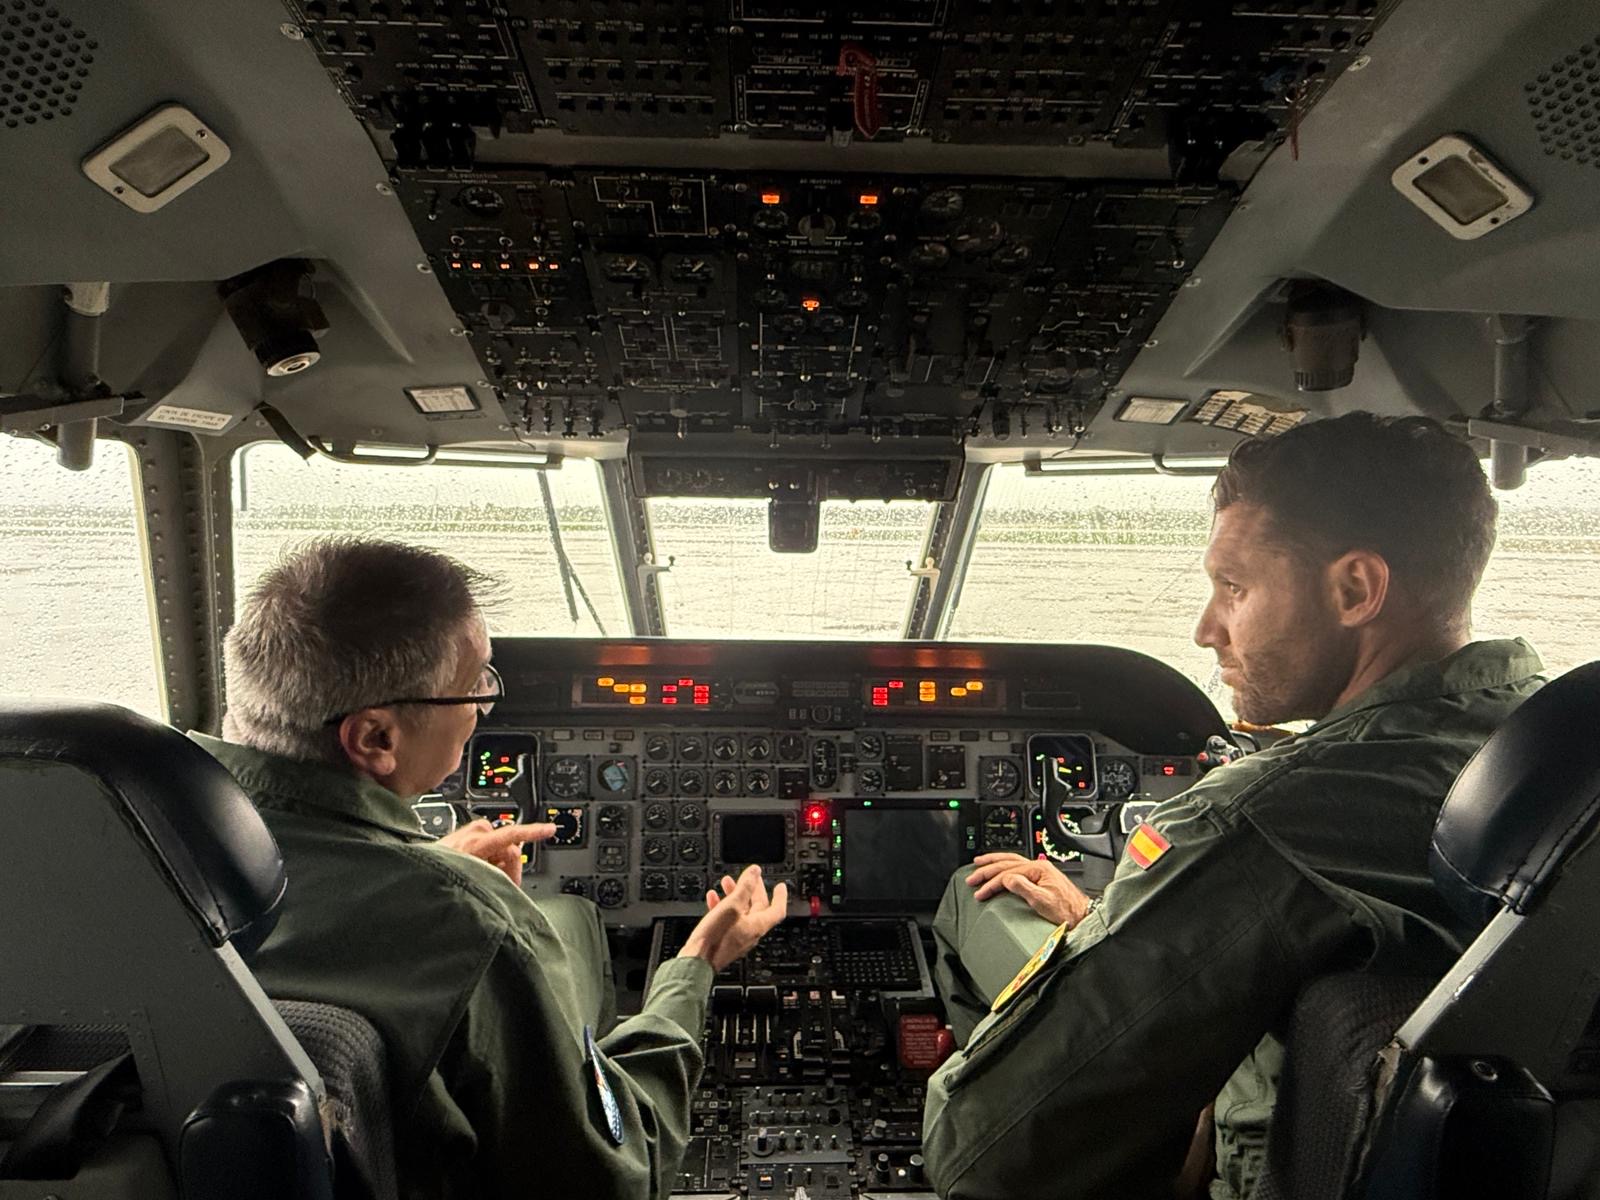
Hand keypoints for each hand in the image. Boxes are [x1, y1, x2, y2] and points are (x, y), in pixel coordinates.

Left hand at [437, 820, 557, 886]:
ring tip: (480, 877)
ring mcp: (463, 834)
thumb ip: (504, 871)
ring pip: (495, 846)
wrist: (414, 884)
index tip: (549, 829)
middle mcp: (469, 833)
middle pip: (507, 843)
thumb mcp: (479, 882)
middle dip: (506, 861)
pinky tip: (474, 871)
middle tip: (497, 880)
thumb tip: (515, 859)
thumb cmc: (440, 884)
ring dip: (494, 861)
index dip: (533, 832)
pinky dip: (484, 859)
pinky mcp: (459, 838)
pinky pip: (483, 846)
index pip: (511, 833)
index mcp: (474, 843)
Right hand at [677, 864, 788, 971]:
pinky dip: (722, 907)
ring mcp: (737, 937)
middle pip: (757, 908)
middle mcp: (750, 933)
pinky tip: (713, 899)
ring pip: (740, 912)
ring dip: (735, 895)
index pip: (777, 910)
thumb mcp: (731, 906)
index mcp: (757, 925)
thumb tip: (755, 872)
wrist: (696, 961)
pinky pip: (727, 920)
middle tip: (750, 878)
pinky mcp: (724, 940)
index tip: (780, 886)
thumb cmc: (715, 937)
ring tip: (727, 883)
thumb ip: (744, 887)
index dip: (780, 896)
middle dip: (752, 890)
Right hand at [965, 853, 1090, 927]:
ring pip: (1011, 860)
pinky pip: (1017, 866)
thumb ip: (1024, 888)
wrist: (1082, 917)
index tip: (980, 892)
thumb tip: (1006, 879)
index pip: (1008, 873)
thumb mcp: (1043, 901)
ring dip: (994, 862)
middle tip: (972, 878)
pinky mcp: (1040, 877)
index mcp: (1038, 869)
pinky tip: (999, 867)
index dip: (992, 883)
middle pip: (1007, 863)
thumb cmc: (1066, 911)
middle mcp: (1039, 866)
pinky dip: (1004, 865)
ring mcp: (1040, 870)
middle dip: (987, 870)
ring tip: (979, 863)